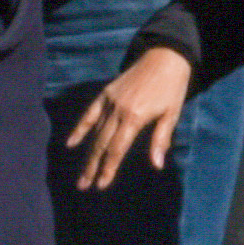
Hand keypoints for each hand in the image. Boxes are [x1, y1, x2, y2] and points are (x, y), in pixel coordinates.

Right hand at [65, 45, 190, 191]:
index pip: (116, 149)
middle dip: (93, 167)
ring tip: (81, 174)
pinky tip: (71, 143)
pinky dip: (80, 129)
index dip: (108, 168)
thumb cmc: (172, 89)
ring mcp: (108, 102)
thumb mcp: (172, 115)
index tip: (101, 185)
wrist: (163, 58)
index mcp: (134, 118)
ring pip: (94, 133)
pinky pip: (89, 114)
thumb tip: (156, 165)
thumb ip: (160, 140)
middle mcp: (117, 110)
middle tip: (84, 185)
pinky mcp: (105, 94)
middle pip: (101, 144)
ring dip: (87, 154)